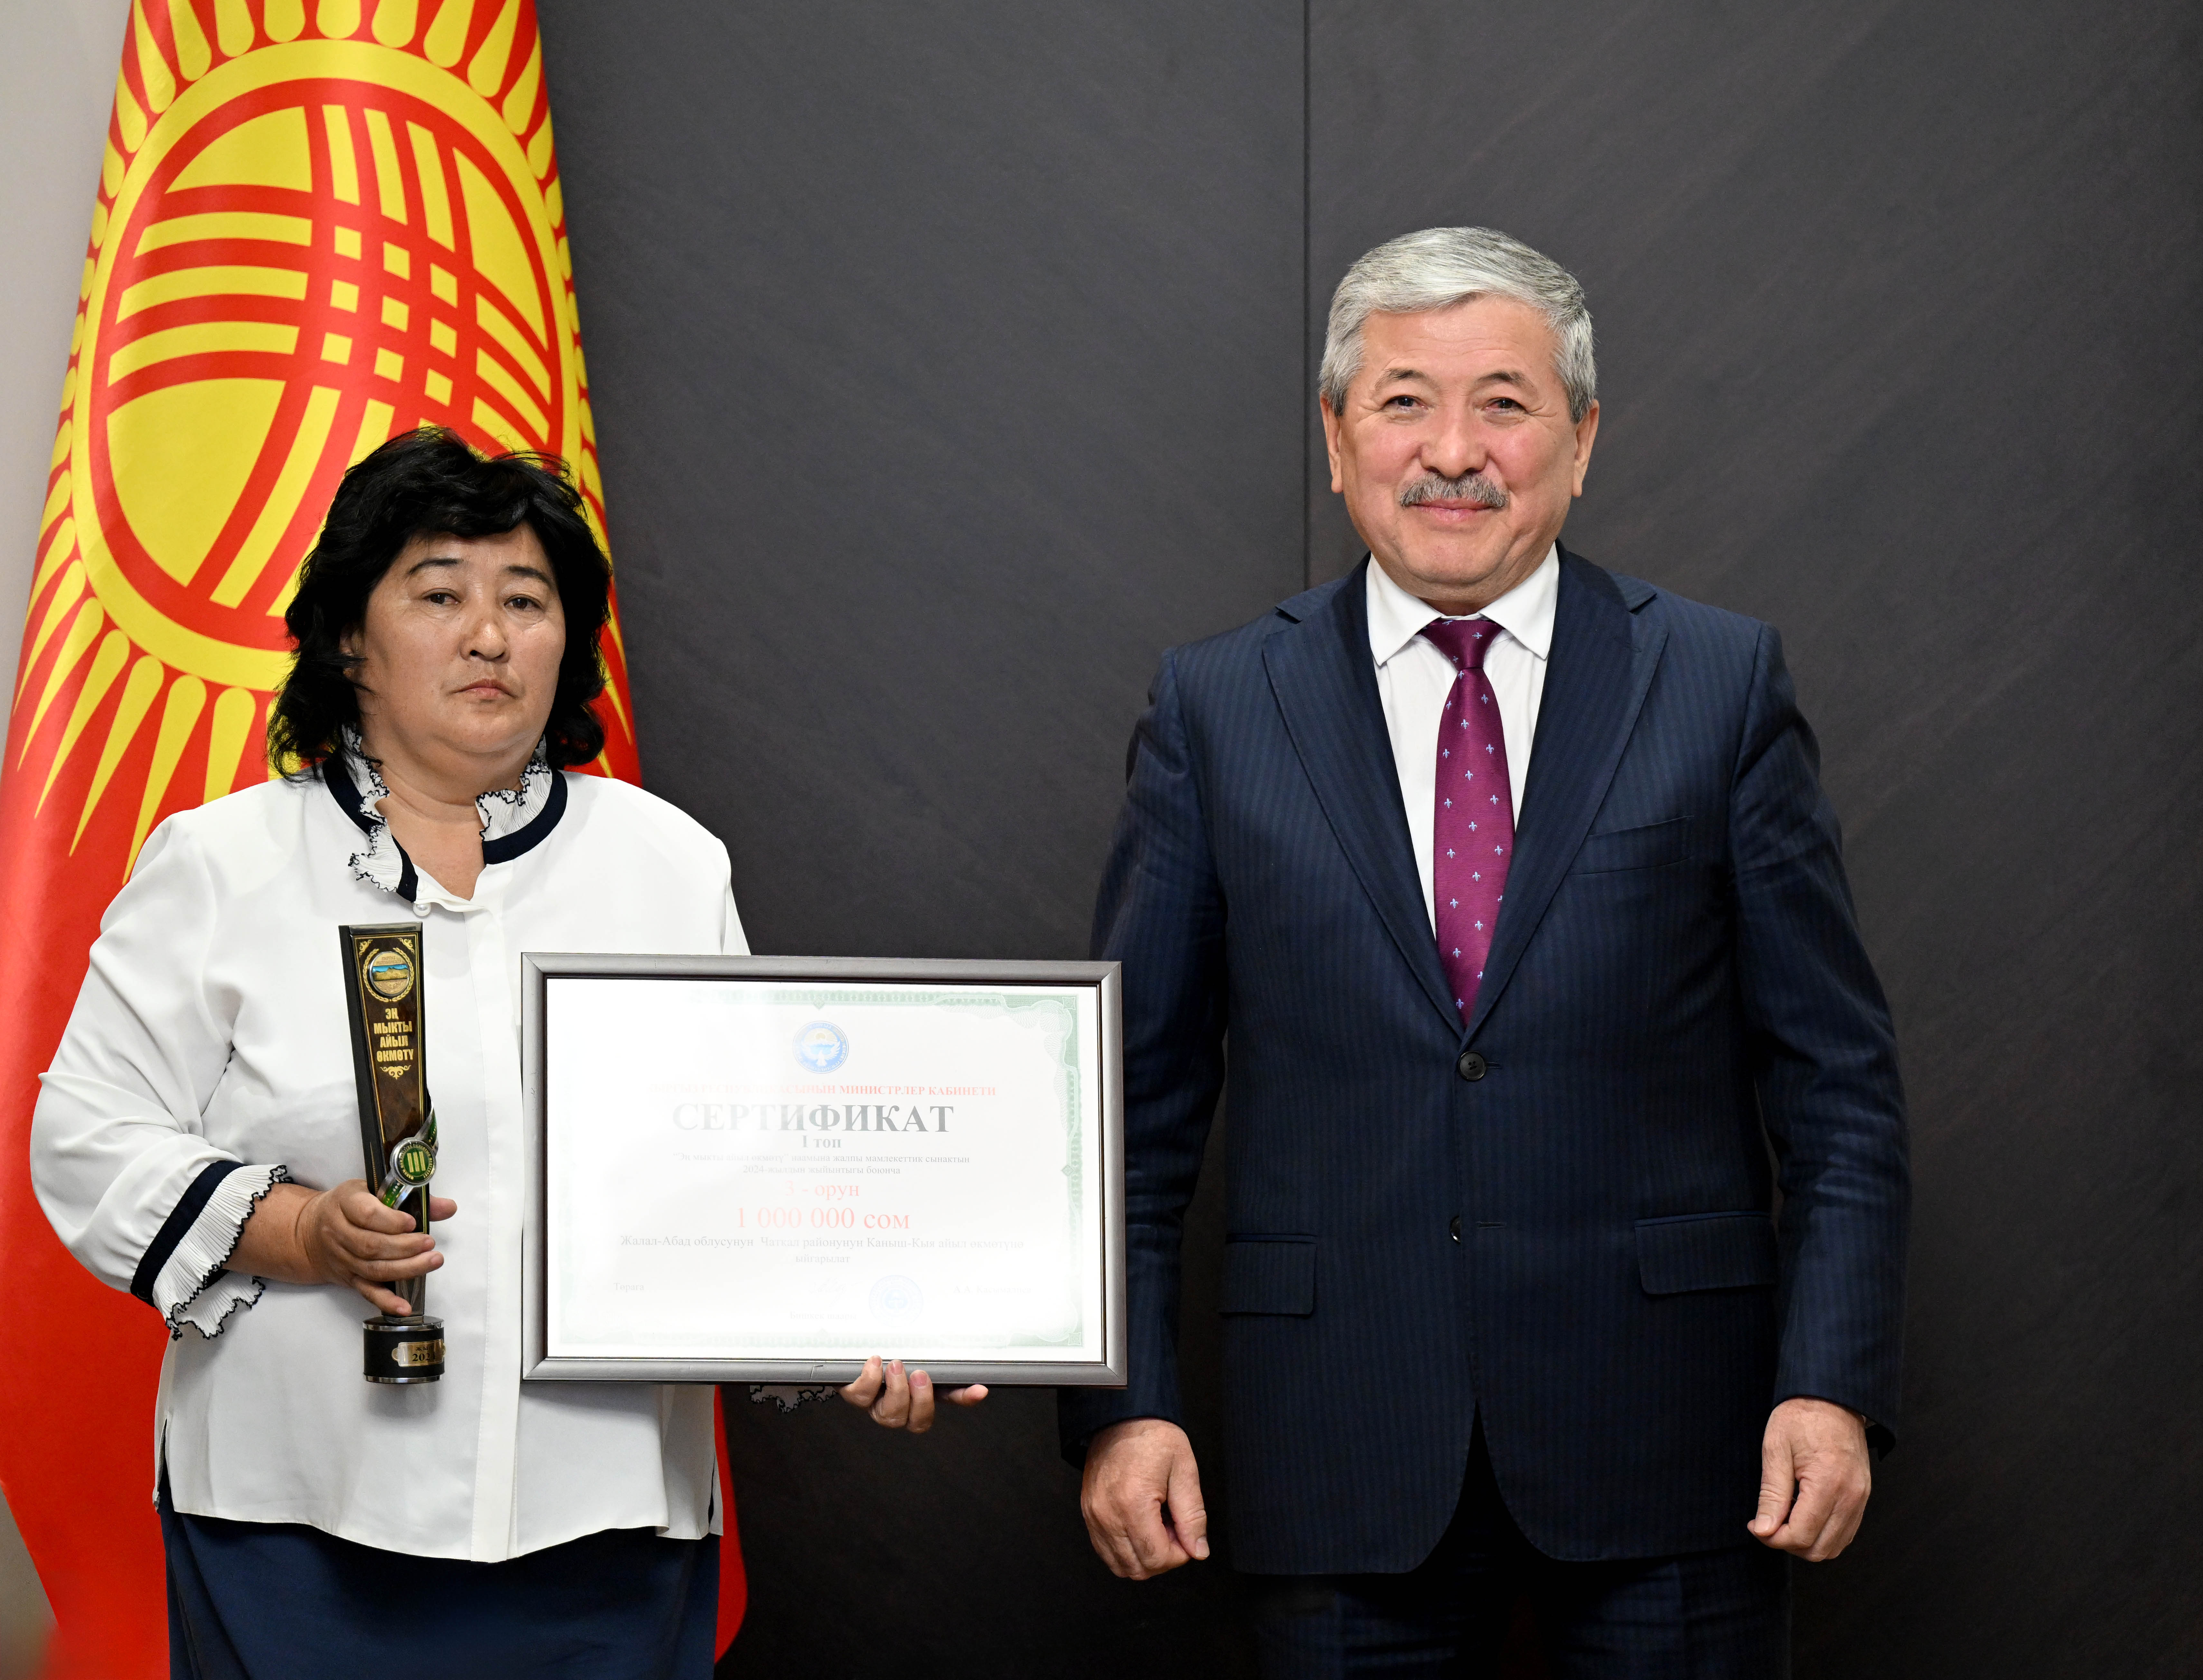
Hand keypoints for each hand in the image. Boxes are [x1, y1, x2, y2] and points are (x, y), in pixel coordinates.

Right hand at [232, 1180, 456, 1316]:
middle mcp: (339, 1232)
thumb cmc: (352, 1205)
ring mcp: (342, 1258)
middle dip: (405, 1246)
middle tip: (430, 1243)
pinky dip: (386, 1301)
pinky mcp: (348, 1278)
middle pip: (371, 1245)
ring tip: (432, 1261)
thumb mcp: (375, 1190)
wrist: (311, 1231)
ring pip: (373, 1269)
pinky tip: (405, 1306)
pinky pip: (367, 1292)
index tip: (413, 1222)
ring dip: (405, 1269)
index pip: (366, 1214)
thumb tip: (448, 1207)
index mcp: (346, 1203)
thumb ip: (412, 1198)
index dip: (391, 1220)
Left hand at [838, 1356, 987, 1432]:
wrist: (845, 1347)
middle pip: (918, 1422)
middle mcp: (900, 1405)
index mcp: (920, 1393)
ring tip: (894, 1365)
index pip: (949, 1400)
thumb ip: (931, 1349)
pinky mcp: (854, 1396)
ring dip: (896, 1391)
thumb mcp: (911, 1347)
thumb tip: (956, 1337)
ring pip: (891, 1417)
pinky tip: (874, 1362)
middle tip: (919, 1373)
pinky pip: (861, 1398)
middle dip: (921, 1400)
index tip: (979, 1390)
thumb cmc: (884, 1349)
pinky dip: (869, 1380)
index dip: (964, 1399)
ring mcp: (876, 1405)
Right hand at [1081, 1418, 1208, 1578]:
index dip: (1179, 1555)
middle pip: (1137, 1569)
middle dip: (1162, 1558)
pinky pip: (1106, 1551)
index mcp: (1132, 1503)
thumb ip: (1193, 1515)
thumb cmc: (1153, 1436)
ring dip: (1144, 1556)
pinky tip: (1141, 1526)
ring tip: (1157, 1526)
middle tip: (1174, 1529)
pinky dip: (1126, 1550)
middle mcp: (1107, 1514)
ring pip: (1120, 1565)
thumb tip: (1198, 1551)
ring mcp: (1094, 1516)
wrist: (1120, 1415)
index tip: (1187, 1535)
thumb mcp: (1184, 1470)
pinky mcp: (1088, 1513)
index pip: (1156, 1558)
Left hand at [1748, 1396, 1871, 1559]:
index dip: (1773, 1538)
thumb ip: (1771, 1495)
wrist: (1832, 1399)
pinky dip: (1823, 1534)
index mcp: (1827, 1483)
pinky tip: (1803, 1516)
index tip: (1755, 1525)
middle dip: (1788, 1543)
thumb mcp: (1776, 1450)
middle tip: (1767, 1523)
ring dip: (1806, 1542)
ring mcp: (1861, 1499)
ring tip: (1784, 1519)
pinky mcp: (1862, 1497)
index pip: (1801, 1535)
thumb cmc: (1800, 1418)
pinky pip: (1845, 1533)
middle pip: (1819, 1549)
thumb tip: (1763, 1530)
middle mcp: (1851, 1497)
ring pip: (1834, 1547)